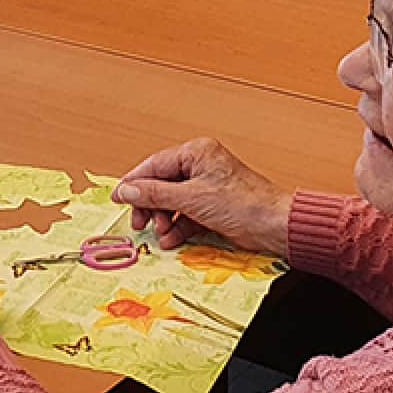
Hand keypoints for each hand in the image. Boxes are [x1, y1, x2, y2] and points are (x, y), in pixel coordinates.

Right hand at [112, 138, 293, 256]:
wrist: (274, 226)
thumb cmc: (243, 204)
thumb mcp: (191, 198)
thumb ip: (155, 194)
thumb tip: (127, 190)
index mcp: (196, 153)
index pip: (154, 165)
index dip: (134, 183)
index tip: (118, 200)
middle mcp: (201, 165)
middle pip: (161, 184)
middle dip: (151, 206)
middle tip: (141, 223)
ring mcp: (207, 186)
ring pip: (173, 201)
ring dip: (164, 220)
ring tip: (163, 235)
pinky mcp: (213, 206)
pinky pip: (186, 214)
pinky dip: (178, 227)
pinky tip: (173, 240)